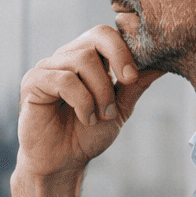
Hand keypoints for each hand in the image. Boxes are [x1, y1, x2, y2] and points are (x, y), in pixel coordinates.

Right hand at [11, 25, 161, 196]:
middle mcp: (66, 57)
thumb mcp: (119, 108)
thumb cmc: (87, 135)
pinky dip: (82, 101)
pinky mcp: (33, 82)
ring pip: (82, 59)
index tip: (134, 76)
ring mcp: (48, 67)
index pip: (106, 33)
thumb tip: (162, 63)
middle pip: (97, 36)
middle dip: (118, 60)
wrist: (63, 163)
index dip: (126, 49)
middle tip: (126, 83)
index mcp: (86, 59)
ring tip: (101, 115)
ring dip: (100, 91)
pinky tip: (85, 118)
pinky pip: (64, 80)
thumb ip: (136, 85)